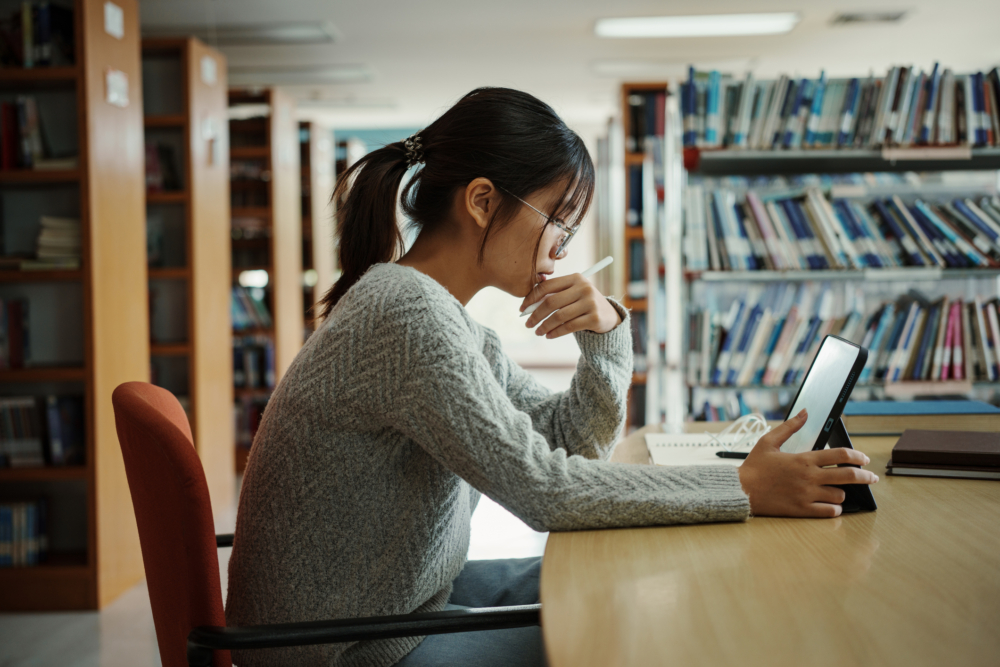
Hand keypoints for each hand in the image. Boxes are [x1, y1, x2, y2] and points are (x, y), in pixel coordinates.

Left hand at [520, 273, 621, 337]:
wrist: (609, 315)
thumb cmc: (583, 304)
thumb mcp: (572, 294)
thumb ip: (553, 296)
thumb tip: (527, 307)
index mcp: (575, 278)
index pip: (547, 286)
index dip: (531, 298)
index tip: (522, 309)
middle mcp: (584, 288)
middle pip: (551, 302)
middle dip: (536, 315)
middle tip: (528, 324)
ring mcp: (590, 303)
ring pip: (559, 316)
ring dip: (544, 326)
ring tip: (538, 332)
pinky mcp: (594, 318)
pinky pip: (569, 327)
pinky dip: (556, 333)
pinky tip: (549, 336)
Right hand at [738, 409, 878, 517]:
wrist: (741, 490)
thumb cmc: (754, 467)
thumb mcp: (769, 441)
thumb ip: (790, 426)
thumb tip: (804, 412)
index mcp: (804, 459)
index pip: (840, 455)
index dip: (858, 456)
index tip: (865, 459)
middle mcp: (809, 477)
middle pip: (848, 476)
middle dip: (865, 477)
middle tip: (871, 478)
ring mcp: (807, 495)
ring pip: (839, 495)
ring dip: (842, 492)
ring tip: (838, 490)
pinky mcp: (802, 509)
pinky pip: (828, 512)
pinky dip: (834, 509)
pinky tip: (831, 505)